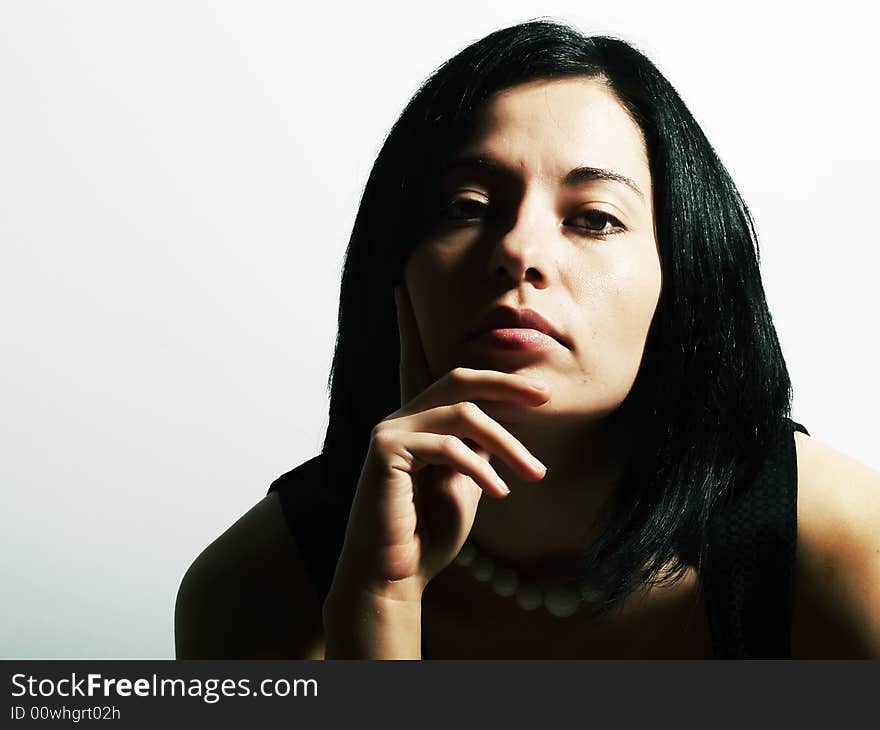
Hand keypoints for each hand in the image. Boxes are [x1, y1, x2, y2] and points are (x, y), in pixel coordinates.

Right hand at [330, 283, 549, 604]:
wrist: (397, 574)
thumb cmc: (431, 530)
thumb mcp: (467, 482)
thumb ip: (477, 448)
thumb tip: (500, 429)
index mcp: (417, 419)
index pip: (418, 361)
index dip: (409, 326)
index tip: (400, 287)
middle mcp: (399, 415)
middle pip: (459, 378)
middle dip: (506, 382)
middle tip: (545, 396)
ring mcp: (388, 429)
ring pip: (461, 411)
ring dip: (506, 442)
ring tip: (534, 474)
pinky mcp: (384, 449)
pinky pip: (446, 443)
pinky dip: (480, 466)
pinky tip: (499, 493)